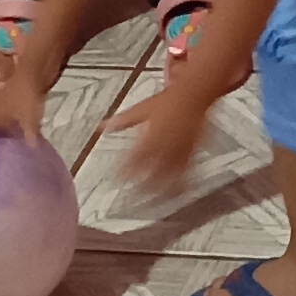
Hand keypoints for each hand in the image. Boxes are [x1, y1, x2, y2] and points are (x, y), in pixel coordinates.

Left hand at [110, 71, 215, 195]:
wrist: (193, 94)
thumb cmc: (166, 101)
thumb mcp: (141, 108)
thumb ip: (123, 120)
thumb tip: (102, 127)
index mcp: (150, 134)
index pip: (134, 158)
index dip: (124, 171)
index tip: (115, 180)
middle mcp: (165, 144)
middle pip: (150, 171)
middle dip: (140, 186)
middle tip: (129, 198)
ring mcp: (180, 150)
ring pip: (168, 175)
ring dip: (158, 189)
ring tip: (149, 202)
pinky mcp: (192, 152)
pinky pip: (186, 172)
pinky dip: (179, 184)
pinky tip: (174, 193)